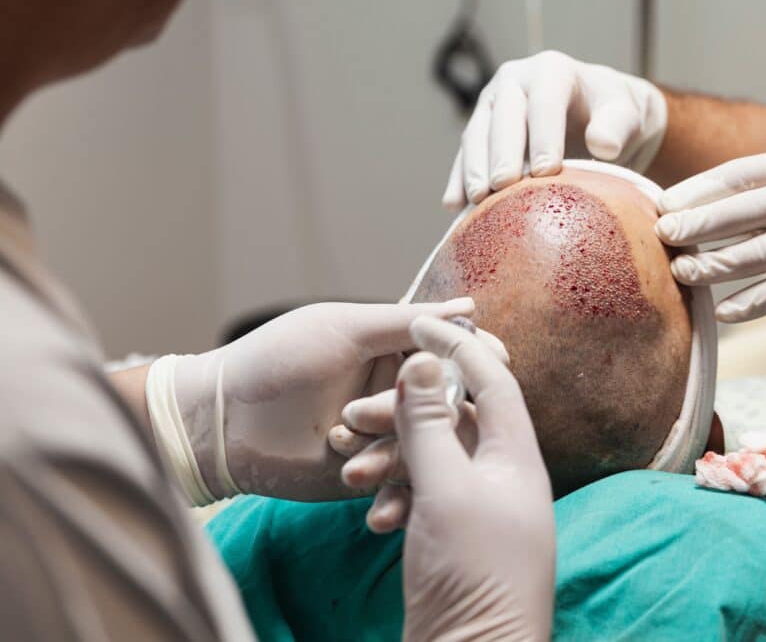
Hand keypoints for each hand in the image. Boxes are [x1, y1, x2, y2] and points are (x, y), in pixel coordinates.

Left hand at [145, 299, 474, 502]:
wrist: (222, 422)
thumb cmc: (276, 360)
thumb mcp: (343, 328)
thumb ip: (407, 322)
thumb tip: (469, 309)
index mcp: (394, 350)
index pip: (450, 353)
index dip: (474, 358)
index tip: (495, 364)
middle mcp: (395, 391)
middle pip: (445, 404)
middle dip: (431, 417)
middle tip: (403, 423)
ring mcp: (383, 434)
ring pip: (426, 447)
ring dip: (400, 456)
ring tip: (356, 462)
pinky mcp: (368, 472)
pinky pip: (400, 483)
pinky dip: (394, 495)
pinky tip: (376, 504)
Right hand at [343, 317, 554, 640]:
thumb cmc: (472, 573)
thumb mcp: (446, 491)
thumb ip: (429, 425)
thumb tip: (424, 361)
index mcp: (517, 456)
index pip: (492, 379)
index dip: (457, 346)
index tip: (416, 323)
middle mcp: (503, 476)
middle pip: (452, 420)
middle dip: (401, 415)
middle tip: (351, 417)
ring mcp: (479, 509)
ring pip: (430, 461)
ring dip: (390, 461)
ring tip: (352, 473)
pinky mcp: (454, 538)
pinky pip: (423, 499)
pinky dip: (396, 499)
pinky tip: (375, 518)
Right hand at [444, 49, 666, 208]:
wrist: (599, 115)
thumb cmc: (615, 114)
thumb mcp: (626, 114)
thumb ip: (618, 125)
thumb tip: (603, 145)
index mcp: (552, 70)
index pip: (544, 103)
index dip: (543, 137)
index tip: (546, 171)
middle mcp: (515, 81)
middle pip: (504, 118)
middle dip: (502, 154)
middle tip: (502, 188)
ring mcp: (493, 104)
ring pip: (477, 133)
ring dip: (474, 168)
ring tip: (478, 201)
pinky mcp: (480, 129)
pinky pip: (465, 154)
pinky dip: (458, 179)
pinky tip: (453, 205)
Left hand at [656, 149, 765, 320]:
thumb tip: (697, 216)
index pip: (742, 172)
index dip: (700, 189)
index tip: (666, 203)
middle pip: (746, 209)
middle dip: (699, 224)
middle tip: (664, 235)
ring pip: (760, 251)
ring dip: (716, 265)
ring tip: (683, 272)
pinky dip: (751, 302)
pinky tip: (723, 310)